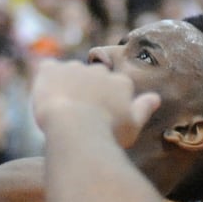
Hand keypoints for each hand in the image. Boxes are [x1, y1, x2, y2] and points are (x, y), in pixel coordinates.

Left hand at [30, 59, 160, 148]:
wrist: (75, 129)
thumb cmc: (107, 133)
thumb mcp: (133, 126)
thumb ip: (143, 108)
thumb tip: (156, 97)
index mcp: (120, 82)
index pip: (115, 86)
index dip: (107, 101)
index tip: (101, 117)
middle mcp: (98, 70)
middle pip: (93, 78)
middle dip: (88, 91)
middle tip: (80, 116)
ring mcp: (74, 67)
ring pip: (70, 73)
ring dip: (67, 85)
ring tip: (62, 111)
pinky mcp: (51, 69)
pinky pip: (47, 69)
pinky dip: (46, 79)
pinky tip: (46, 96)